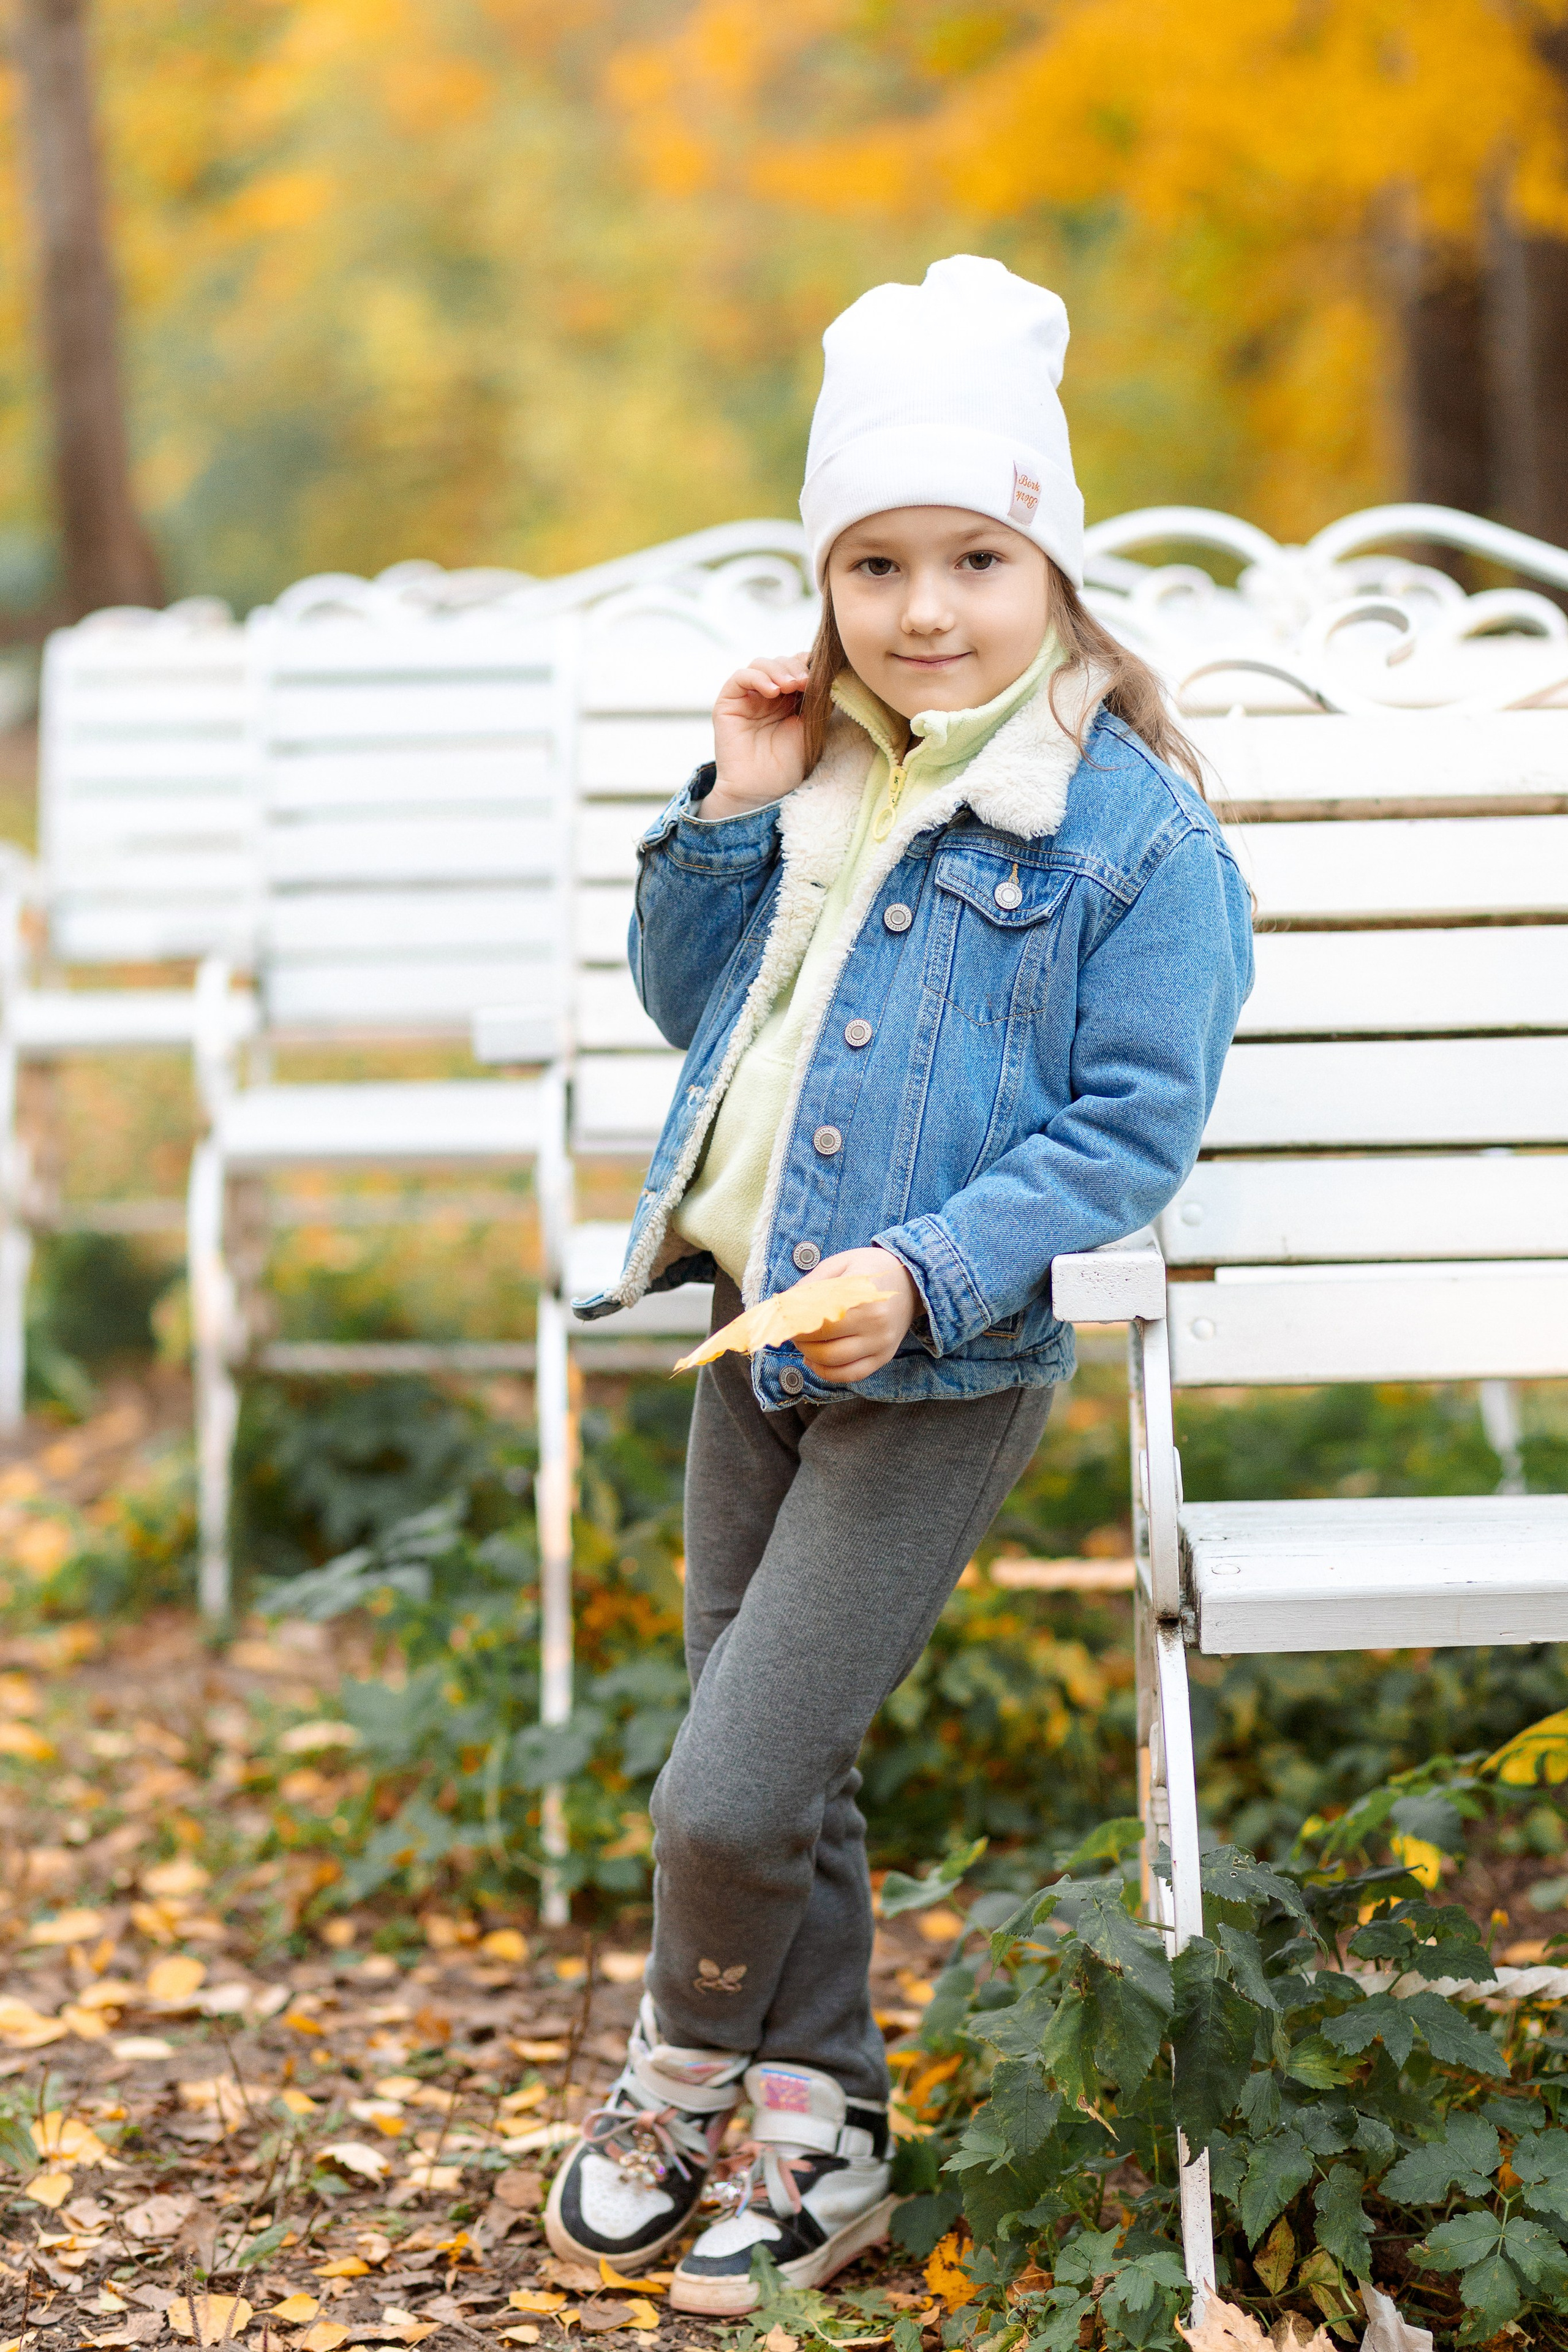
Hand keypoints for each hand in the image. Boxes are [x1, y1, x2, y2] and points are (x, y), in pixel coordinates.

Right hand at [707, 653, 812, 818]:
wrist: (762, 789)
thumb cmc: (787, 764)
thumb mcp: (811, 726)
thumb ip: (817, 698)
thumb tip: (829, 669)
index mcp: (788, 698)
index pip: (797, 666)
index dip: (807, 665)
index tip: (821, 677)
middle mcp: (767, 695)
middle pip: (780, 662)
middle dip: (795, 667)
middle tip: (806, 683)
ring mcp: (747, 697)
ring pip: (760, 664)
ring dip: (779, 670)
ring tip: (792, 686)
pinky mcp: (728, 702)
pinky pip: (740, 677)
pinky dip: (758, 678)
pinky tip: (773, 691)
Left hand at [794, 1247, 918, 1384]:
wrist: (913, 1282)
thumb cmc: (872, 1270)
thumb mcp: (842, 1264)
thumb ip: (813, 1282)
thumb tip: (785, 1303)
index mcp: (864, 1298)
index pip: (819, 1321)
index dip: (794, 1324)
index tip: (781, 1320)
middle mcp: (876, 1325)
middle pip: (824, 1346)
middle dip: (799, 1342)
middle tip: (790, 1331)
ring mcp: (881, 1344)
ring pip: (834, 1364)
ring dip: (810, 1356)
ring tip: (802, 1344)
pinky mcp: (883, 1357)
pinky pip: (851, 1375)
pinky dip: (827, 1373)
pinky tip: (814, 1361)